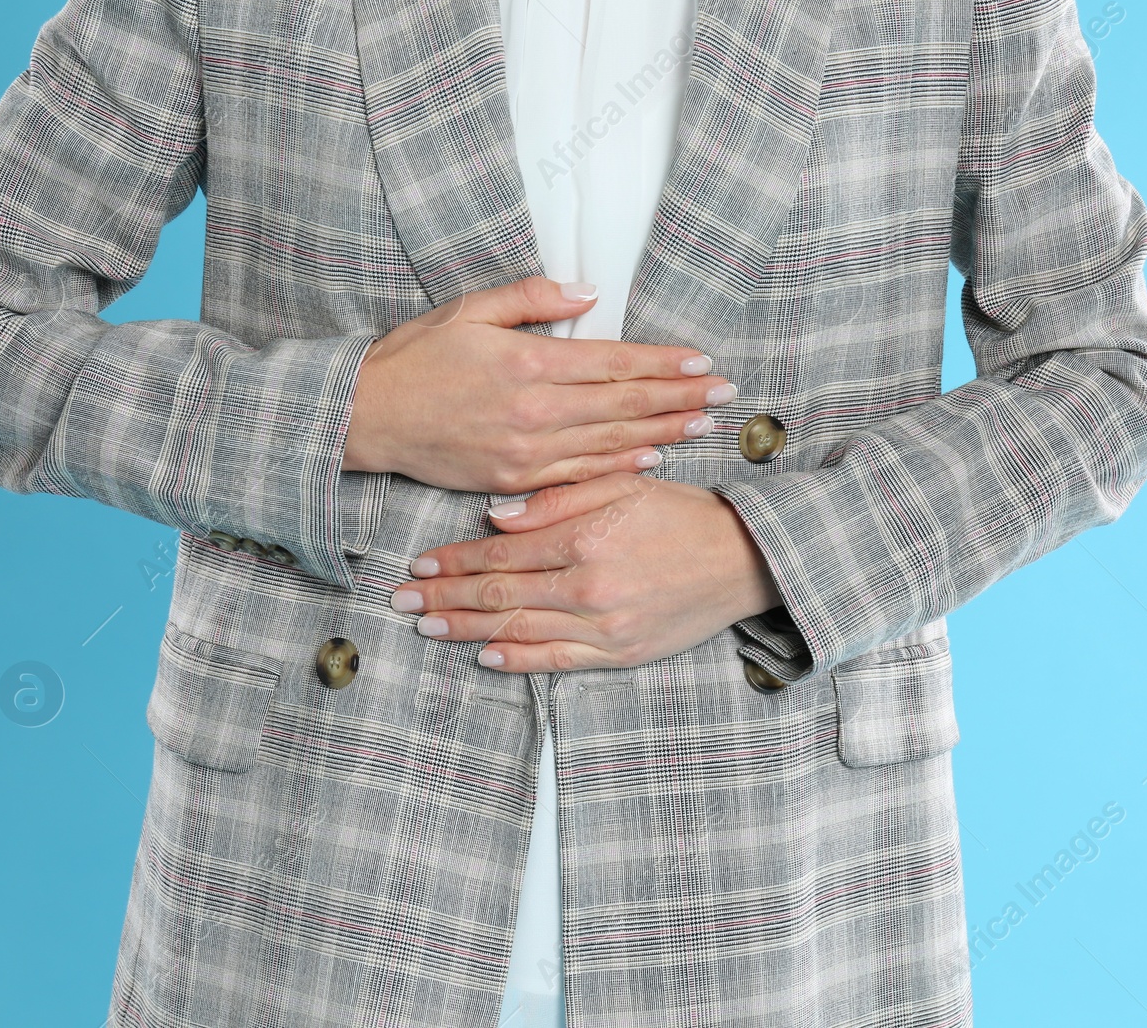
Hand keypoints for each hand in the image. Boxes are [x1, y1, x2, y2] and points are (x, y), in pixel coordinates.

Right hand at [343, 276, 735, 493]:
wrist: (366, 418)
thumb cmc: (415, 358)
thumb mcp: (468, 310)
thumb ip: (531, 299)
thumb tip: (588, 292)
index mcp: (527, 364)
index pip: (614, 362)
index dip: (663, 363)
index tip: (702, 361)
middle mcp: (534, 411)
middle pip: (625, 405)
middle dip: (681, 398)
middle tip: (725, 393)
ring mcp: (526, 453)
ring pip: (611, 443)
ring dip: (664, 432)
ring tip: (705, 423)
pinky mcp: (514, 481)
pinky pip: (581, 475)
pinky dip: (621, 466)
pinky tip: (653, 457)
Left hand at [386, 473, 784, 672]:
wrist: (745, 560)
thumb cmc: (684, 514)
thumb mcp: (624, 485)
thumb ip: (558, 499)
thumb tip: (496, 518)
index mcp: (586, 537)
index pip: (501, 553)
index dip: (455, 559)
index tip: (421, 560)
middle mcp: (589, 587)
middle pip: (498, 595)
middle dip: (443, 596)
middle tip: (401, 599)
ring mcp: (604, 626)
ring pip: (518, 630)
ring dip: (465, 629)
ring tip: (426, 626)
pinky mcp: (620, 653)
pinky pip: (556, 661)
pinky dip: (516, 660)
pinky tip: (484, 655)